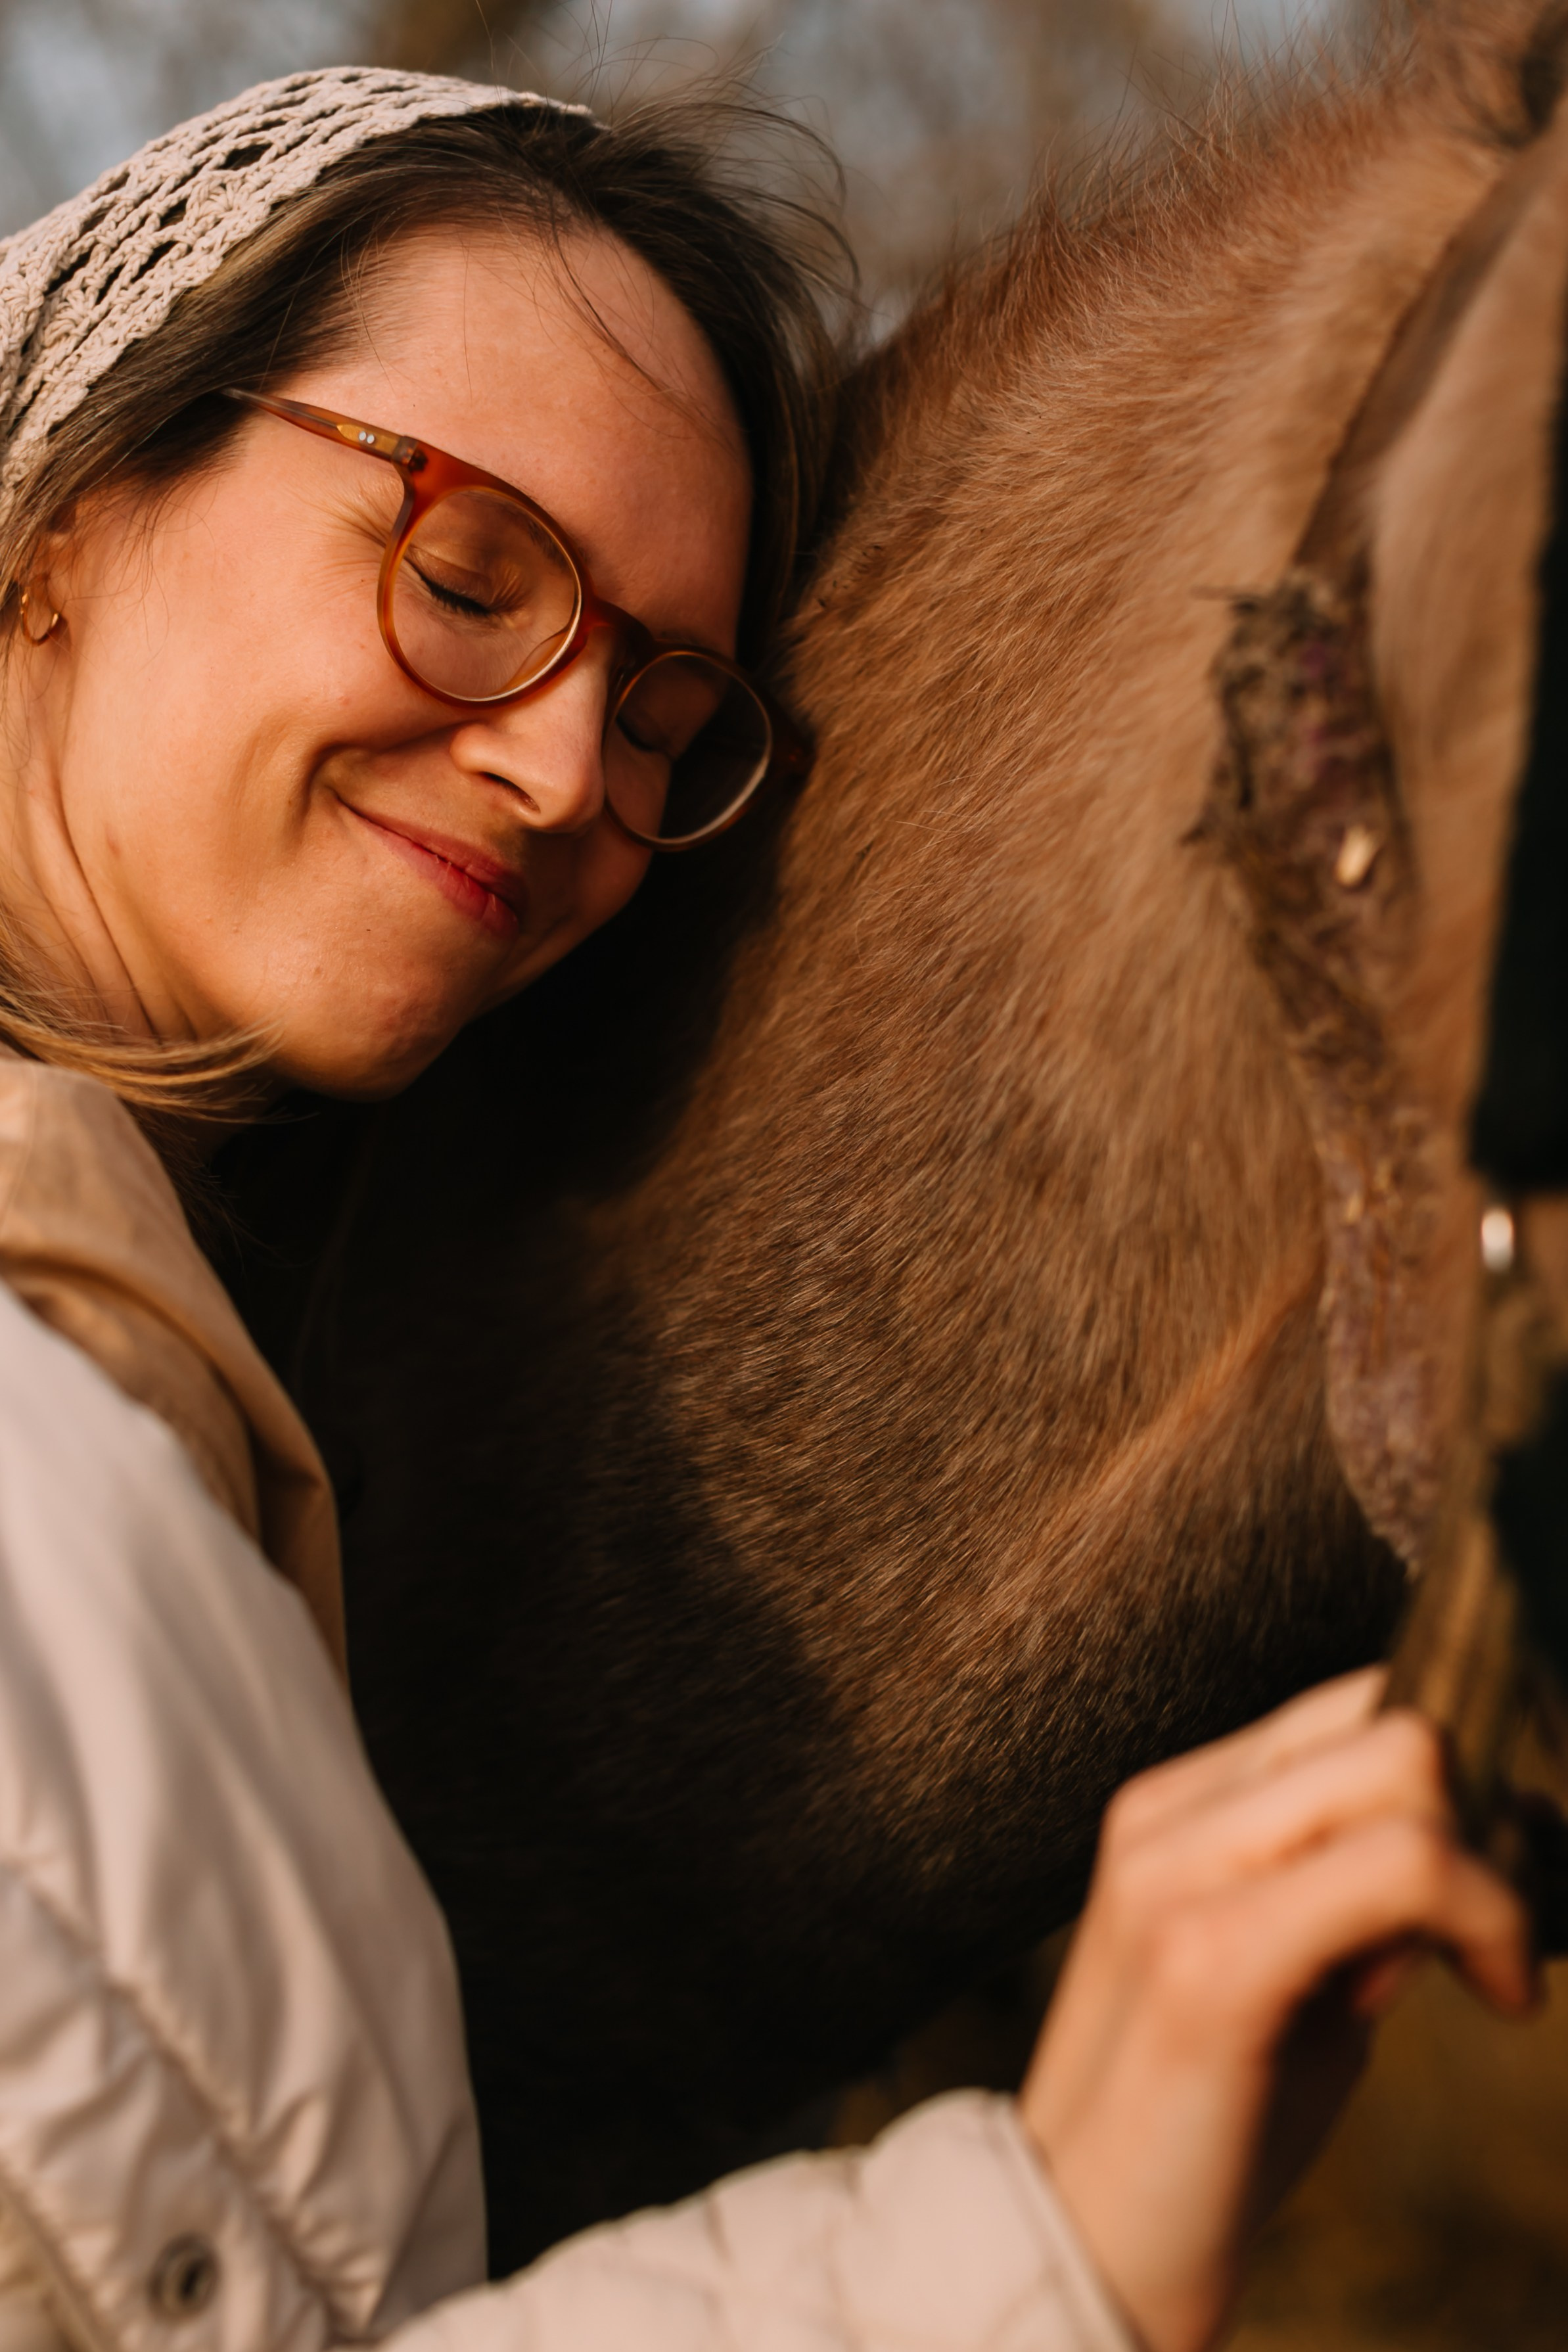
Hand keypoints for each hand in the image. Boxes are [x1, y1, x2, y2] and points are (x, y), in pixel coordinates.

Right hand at [1018, 1670, 1538, 2351]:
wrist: (1085, 2251)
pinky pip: (1401, 1865)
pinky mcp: (1210, 1957)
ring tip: (1493, 1972)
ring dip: (1489, 1872)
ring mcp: (1177, 1872)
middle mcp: (1168, 1814)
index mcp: (1175, 1807)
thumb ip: (1360, 1897)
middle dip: (1488, 1815)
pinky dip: (1481, 1916)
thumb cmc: (1203, 2134)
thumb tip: (1497, 1833)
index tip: (1517, 1870)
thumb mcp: (1295, 1983)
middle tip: (1508, 1933)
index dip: (1462, 1771)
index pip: (1351, 1705)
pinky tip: (1496, 1994)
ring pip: (1402, 1763)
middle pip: (1389, 1718)